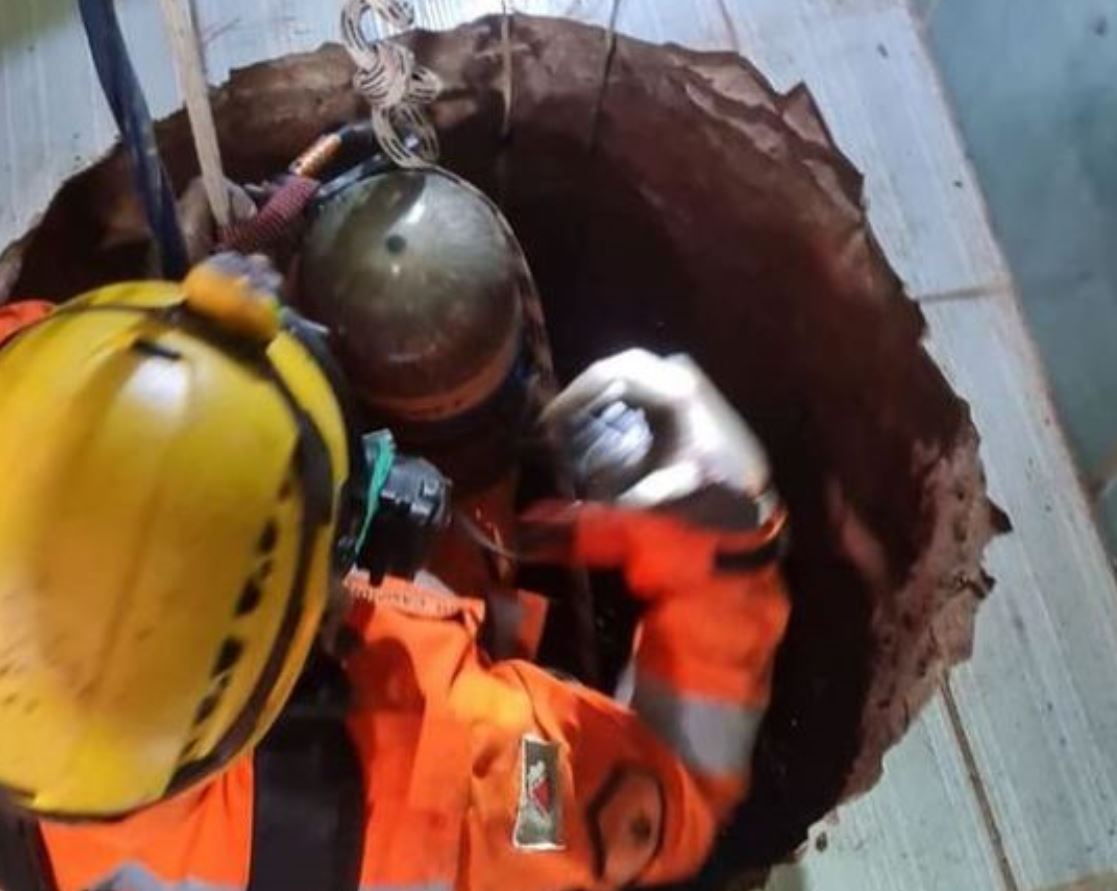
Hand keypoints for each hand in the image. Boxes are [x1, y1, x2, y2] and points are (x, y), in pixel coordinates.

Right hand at [541, 349, 778, 531]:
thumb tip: (584, 505)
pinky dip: (613, 397)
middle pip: (617, 367)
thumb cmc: (718, 489)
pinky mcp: (683, 388)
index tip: (551, 418)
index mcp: (677, 390)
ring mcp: (683, 376)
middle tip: (554, 420)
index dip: (577, 393)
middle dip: (582, 392)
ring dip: (596, 394)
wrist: (753, 492)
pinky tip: (597, 420)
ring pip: (627, 371)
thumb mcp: (673, 490)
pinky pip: (640, 381)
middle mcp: (680, 373)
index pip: (615, 373)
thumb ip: (630, 495)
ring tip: (568, 421)